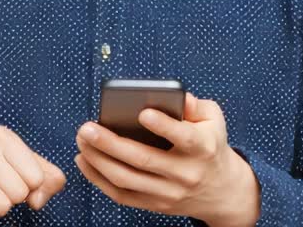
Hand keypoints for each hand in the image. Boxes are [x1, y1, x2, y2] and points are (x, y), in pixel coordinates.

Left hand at [73, 91, 260, 225]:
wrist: (220, 191)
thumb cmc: (210, 144)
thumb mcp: (213, 120)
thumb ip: (195, 105)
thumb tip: (177, 96)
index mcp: (203, 148)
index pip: (185, 138)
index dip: (164, 126)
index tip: (142, 113)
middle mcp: (186, 173)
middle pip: (144, 160)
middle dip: (111, 143)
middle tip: (87, 128)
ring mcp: (169, 193)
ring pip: (127, 179)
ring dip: (99, 160)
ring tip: (82, 141)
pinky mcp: (155, 205)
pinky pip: (121, 195)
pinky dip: (98, 179)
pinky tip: (84, 161)